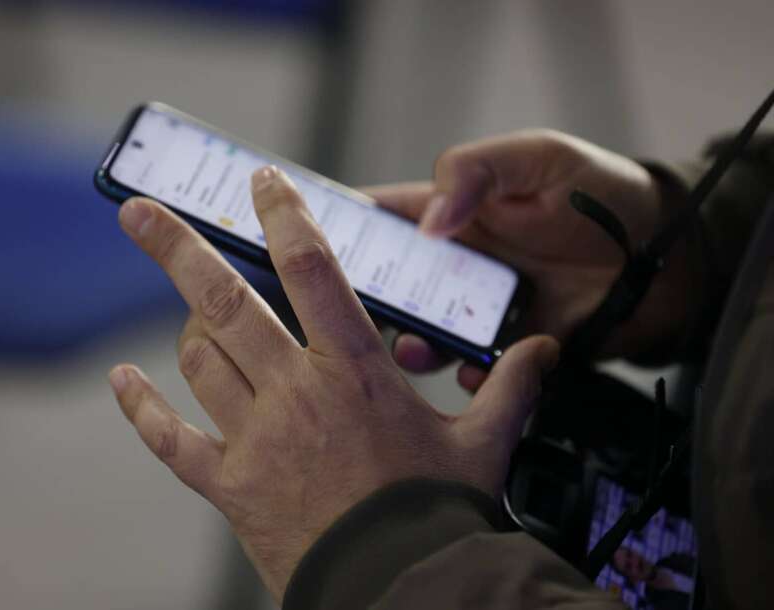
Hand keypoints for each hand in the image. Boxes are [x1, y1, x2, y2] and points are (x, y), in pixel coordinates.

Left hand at [107, 167, 558, 602]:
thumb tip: (544, 351)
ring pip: (199, 360)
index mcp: (355, 371)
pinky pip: (170, 439)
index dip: (284, 216)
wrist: (401, 587)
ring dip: (187, 326)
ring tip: (189, 308)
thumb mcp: (484, 444)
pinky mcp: (230, 483)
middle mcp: (295, 392)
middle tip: (141, 211)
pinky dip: (142, 408)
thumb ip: (511, 387)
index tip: (262, 183)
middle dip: (177, 248)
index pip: (312, 268)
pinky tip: (121, 381)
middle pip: (225, 301)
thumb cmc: (438, 514)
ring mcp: (255, 438)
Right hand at [367, 129, 691, 388]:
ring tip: (416, 349)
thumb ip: (479, 170)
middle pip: (391, 288)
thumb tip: (428, 222)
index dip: (339, 232)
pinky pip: (477, 372)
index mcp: (451, 215)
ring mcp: (480, 310)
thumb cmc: (603, 194)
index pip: (380, 221)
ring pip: (425, 336)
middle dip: (366, 304)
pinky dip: (471, 377)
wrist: (668, 258)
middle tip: (347, 317)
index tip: (302, 247)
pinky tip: (478, 374)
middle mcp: (455, 267)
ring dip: (414, 346)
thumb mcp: (538, 159)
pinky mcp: (510, 347)